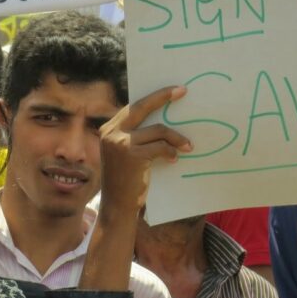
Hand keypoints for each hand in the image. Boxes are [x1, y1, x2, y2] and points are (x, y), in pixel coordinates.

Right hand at [98, 85, 191, 217]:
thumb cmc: (126, 181)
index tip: (173, 91)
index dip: (155, 98)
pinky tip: (174, 159)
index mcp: (109, 129)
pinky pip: (160, 147)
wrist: (117, 206)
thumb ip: (135, 136)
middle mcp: (111, 133)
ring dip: (176, 138)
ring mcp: (120, 143)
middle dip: (163, 97)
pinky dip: (170, 152)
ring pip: (157, 130)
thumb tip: (162, 119)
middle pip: (142, 107)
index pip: (134, 107)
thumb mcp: (125, 154)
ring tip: (187, 146)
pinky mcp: (132, 155)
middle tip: (182, 92)